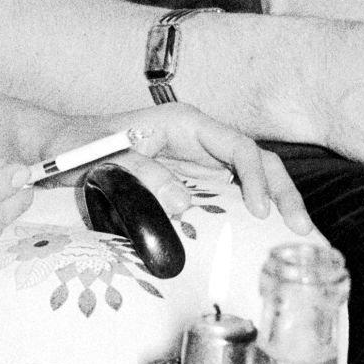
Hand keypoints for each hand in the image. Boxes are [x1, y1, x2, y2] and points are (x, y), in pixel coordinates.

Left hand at [38, 109, 311, 233]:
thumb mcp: (105, 157)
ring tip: (299, 236)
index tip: (260, 211)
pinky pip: (231, 195)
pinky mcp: (193, 182)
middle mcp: (198, 139)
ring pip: (251, 176)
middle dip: (283, 191)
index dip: (256, 177)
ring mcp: (198, 161)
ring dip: (277, 202)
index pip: (237, 146)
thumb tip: (184, 203)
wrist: (61, 150)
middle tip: (302, 228)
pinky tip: (267, 239)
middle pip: (256, 160)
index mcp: (184, 124)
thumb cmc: (80, 147)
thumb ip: (142, 173)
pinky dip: (253, 213)